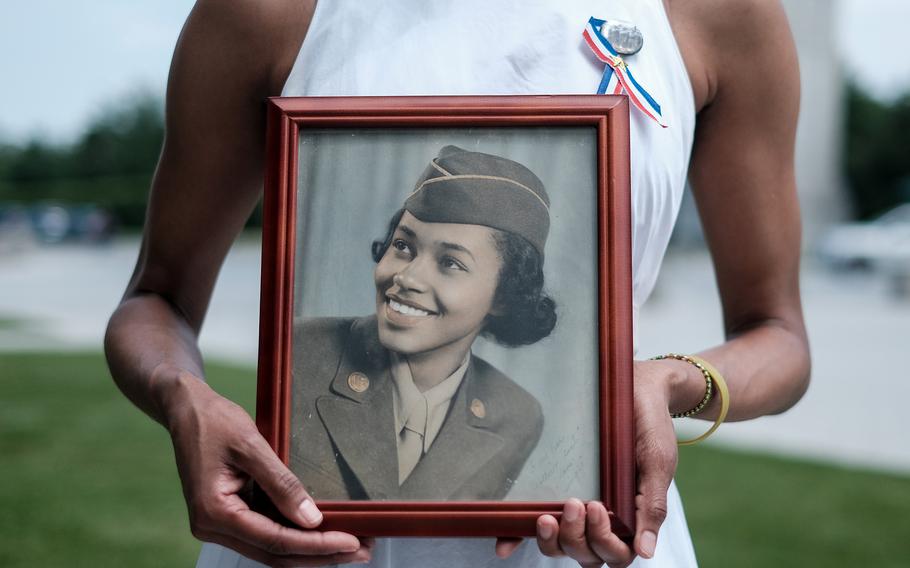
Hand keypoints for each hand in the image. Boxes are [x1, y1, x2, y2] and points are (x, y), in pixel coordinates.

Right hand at [164, 372, 371, 566]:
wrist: (186, 409)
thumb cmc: (214, 421)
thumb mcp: (252, 446)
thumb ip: (282, 483)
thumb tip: (311, 518)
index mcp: (214, 513)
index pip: (275, 540)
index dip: (316, 545)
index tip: (350, 541)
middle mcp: (212, 527)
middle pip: (275, 554)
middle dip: (320, 555)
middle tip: (361, 551)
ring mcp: (219, 524)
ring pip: (272, 548)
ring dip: (311, 549)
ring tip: (350, 545)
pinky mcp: (229, 516)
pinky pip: (266, 533)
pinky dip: (295, 534)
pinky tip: (322, 532)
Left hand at [496, 359, 679, 566]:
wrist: (636, 389)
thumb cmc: (650, 426)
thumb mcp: (657, 463)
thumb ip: (652, 505)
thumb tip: (646, 551)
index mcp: (631, 516)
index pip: (616, 554)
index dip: (605, 542)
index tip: (598, 506)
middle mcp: (602, 517)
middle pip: (585, 554)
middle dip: (577, 538)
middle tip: (575, 502)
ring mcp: (577, 506)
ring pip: (562, 546)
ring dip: (552, 540)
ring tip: (545, 516)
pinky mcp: (556, 488)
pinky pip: (533, 522)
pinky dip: (519, 536)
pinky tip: (504, 542)